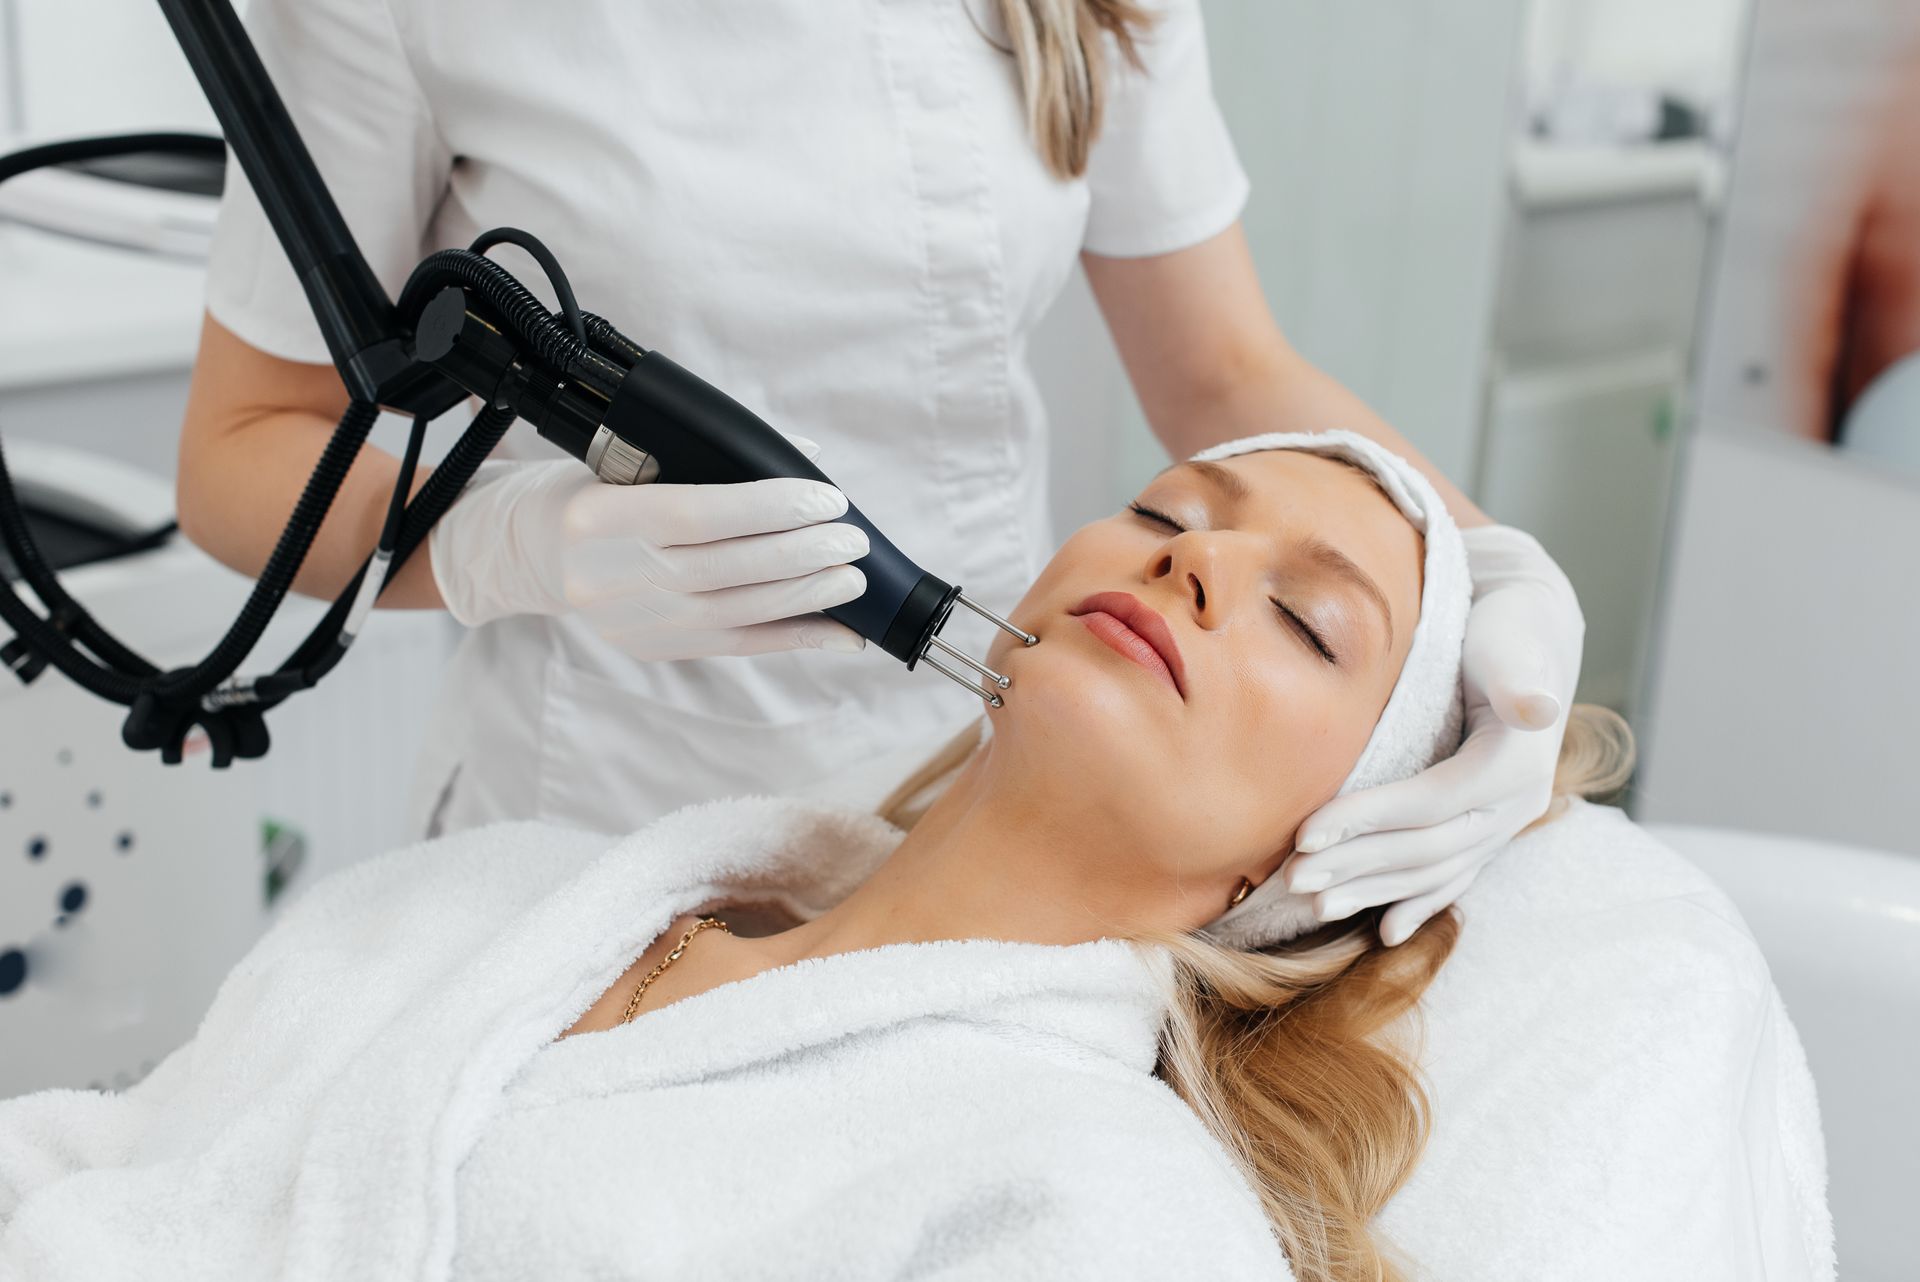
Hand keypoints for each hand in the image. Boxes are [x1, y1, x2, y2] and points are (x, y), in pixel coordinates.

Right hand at [427, 436, 870, 659]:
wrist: (529, 552)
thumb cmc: (592, 490)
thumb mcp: (630, 459)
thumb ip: (712, 459)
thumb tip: (806, 459)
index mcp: (599, 516)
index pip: (698, 514)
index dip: (769, 508)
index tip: (827, 499)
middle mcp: (610, 576)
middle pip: (724, 569)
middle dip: (801, 554)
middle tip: (853, 539)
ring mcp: (629, 621)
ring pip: (734, 613)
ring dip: (805, 597)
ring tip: (853, 579)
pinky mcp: (651, 648)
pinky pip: (735, 647)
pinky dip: (793, 639)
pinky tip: (840, 633)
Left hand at [1282, 525, 1583, 944]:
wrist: (1532, 632)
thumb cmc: (1508, 628)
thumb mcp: (1512, 643)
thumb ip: (1519, 676)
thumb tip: (1537, 704)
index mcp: (1517, 765)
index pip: (1431, 804)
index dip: (1368, 819)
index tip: (1305, 832)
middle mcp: (1517, 805)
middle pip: (1426, 848)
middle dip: (1356, 864)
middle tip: (1289, 878)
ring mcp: (1504, 823)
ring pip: (1433, 871)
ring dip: (1372, 890)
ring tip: (1313, 905)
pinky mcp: (1488, 827)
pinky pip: (1452, 876)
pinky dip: (1417, 902)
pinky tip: (1383, 930)